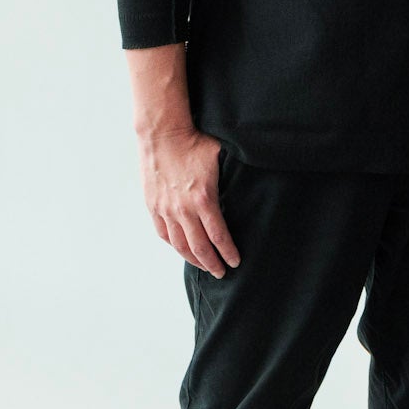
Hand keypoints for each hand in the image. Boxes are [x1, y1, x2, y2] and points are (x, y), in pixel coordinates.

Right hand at [138, 127, 238, 277]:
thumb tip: (255, 179)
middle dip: (212, 263)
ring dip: (193, 260)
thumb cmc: (195, 142)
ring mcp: (165, 210)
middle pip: (199, 247)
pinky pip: (164, 234)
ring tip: (204, 266)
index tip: (236, 261)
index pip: (219, 235)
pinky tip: (183, 250)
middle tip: (222, 273)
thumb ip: (234, 174)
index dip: (228, 251)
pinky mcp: (153, 206)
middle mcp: (183, 209)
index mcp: (204, 199)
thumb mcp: (222, 156)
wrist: (163, 135)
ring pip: (180, 245)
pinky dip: (175, 245)